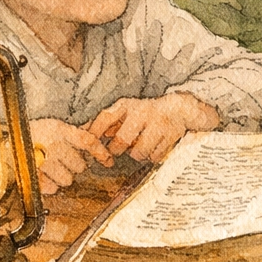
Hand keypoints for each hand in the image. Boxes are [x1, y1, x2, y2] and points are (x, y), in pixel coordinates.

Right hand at [30, 117, 113, 195]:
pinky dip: (48, 185)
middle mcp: (54, 145)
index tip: (108, 160)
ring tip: (51, 169)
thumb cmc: (27, 134)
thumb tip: (93, 133)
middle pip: (80, 165)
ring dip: (62, 177)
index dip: (101, 152)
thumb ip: (72, 132)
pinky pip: (51, 188)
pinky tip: (42, 176)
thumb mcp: (51, 125)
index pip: (88, 141)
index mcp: (59, 130)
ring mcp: (44, 162)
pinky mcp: (34, 176)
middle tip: (63, 161)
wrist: (0, 145)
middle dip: (74, 165)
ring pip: (68, 179)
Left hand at [86, 92, 219, 163]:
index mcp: (127, 105)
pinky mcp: (170, 135)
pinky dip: (153, 156)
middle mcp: (142, 112)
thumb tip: (82, 133)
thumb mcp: (126, 112)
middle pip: (122, 141)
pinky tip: (155, 146)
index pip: (105, 118)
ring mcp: (158, 123)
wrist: (180, 109)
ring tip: (142, 145)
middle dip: (118, 149)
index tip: (91, 146)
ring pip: (139, 152)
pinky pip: (154, 156)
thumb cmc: (146, 113)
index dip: (95, 134)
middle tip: (120, 149)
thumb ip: (107, 123)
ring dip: (138, 153)